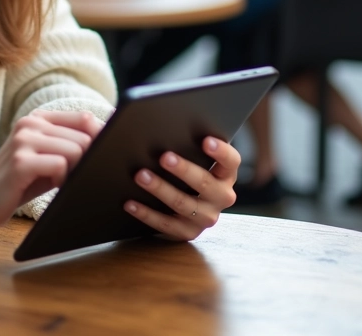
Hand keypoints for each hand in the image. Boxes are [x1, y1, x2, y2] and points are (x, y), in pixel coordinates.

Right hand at [0, 111, 103, 230]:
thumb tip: (108, 144)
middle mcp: (31, 123)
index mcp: (38, 118)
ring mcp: (24, 140)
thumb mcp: (46, 159)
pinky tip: (53, 186)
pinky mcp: (20, 161)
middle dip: (89, 159)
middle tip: (78, 177)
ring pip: (76, 149)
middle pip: (85, 135)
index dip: (102, 135)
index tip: (111, 151)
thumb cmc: (17, 183)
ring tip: (62, 182)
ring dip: (76, 170)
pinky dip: (64, 179)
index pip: (84, 117)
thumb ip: (69, 147)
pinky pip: (61, 165)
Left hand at [124, 136, 240, 240]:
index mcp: (226, 174)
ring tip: (141, 175)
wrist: (187, 205)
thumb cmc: (188, 170)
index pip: (231, 161)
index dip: (221, 151)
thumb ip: (188, 145)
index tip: (205, 141)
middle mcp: (222, 197)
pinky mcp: (188, 232)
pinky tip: (131, 203)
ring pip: (183, 204)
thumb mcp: (195, 158)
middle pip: (204, 183)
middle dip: (183, 170)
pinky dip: (146, 213)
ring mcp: (206, 217)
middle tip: (164, 157)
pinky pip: (166, 224)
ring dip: (160, 189)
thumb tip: (164, 129)